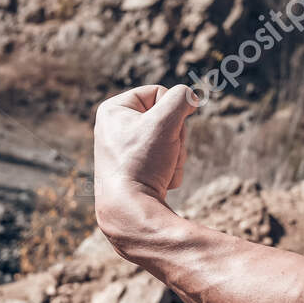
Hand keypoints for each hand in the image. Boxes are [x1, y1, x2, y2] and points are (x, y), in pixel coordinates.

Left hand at [94, 83, 198, 225]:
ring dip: (177, 155)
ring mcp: (125, 149)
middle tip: (167, 152)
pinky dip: (169, 170)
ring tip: (163, 170)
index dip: (172, 110)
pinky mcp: (135, 168)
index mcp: (113, 109)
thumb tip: (190, 96)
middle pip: (167, 118)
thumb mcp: (165, 122)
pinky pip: (163, 159)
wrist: (130, 211)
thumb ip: (181, 99)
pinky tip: (160, 182)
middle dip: (176, 137)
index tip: (166, 129)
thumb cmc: (142, 163)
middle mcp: (115, 127)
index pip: (158, 92)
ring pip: (169, 140)